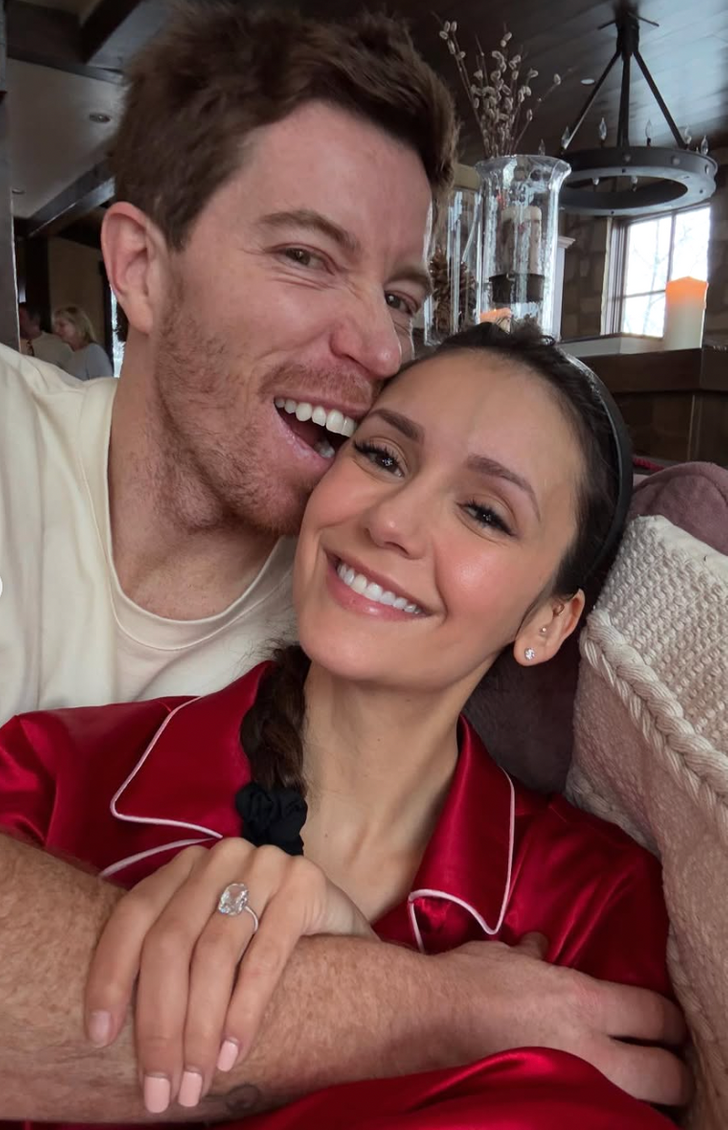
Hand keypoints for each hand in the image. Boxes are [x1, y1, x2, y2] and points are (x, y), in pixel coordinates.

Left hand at [84, 839, 374, 1111]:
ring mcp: (266, 864)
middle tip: (160, 1088)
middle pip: (171, 941)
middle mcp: (222, 857)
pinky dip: (244, 1010)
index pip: (135, 914)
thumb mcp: (210, 942)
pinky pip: (265, 956)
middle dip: (159, 1023)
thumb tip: (108, 1032)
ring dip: (200, 1029)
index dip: (111, 974)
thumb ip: (172, 960)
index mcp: (188, 866)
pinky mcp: (305, 884)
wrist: (346, 935)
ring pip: (213, 953)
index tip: (99, 1037)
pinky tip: (233, 1054)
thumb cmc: (264, 948)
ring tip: (196, 1082)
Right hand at [438, 934, 690, 1106]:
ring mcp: (567, 1083)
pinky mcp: (543, 1106)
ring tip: (632, 1092)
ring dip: (638, 1098)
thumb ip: (532, 954)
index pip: (653, 1014)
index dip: (669, 1021)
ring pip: (634, 1105)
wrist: (422, 1021)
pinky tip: (587, 1104)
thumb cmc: (462, 982)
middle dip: (670, 1072)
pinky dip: (593, 1109)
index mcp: (581, 1000)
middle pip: (661, 1073)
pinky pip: (587, 1113)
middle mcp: (586, 1047)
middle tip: (666, 1070)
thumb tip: (540, 945)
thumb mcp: (504, 956)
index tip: (669, 1026)